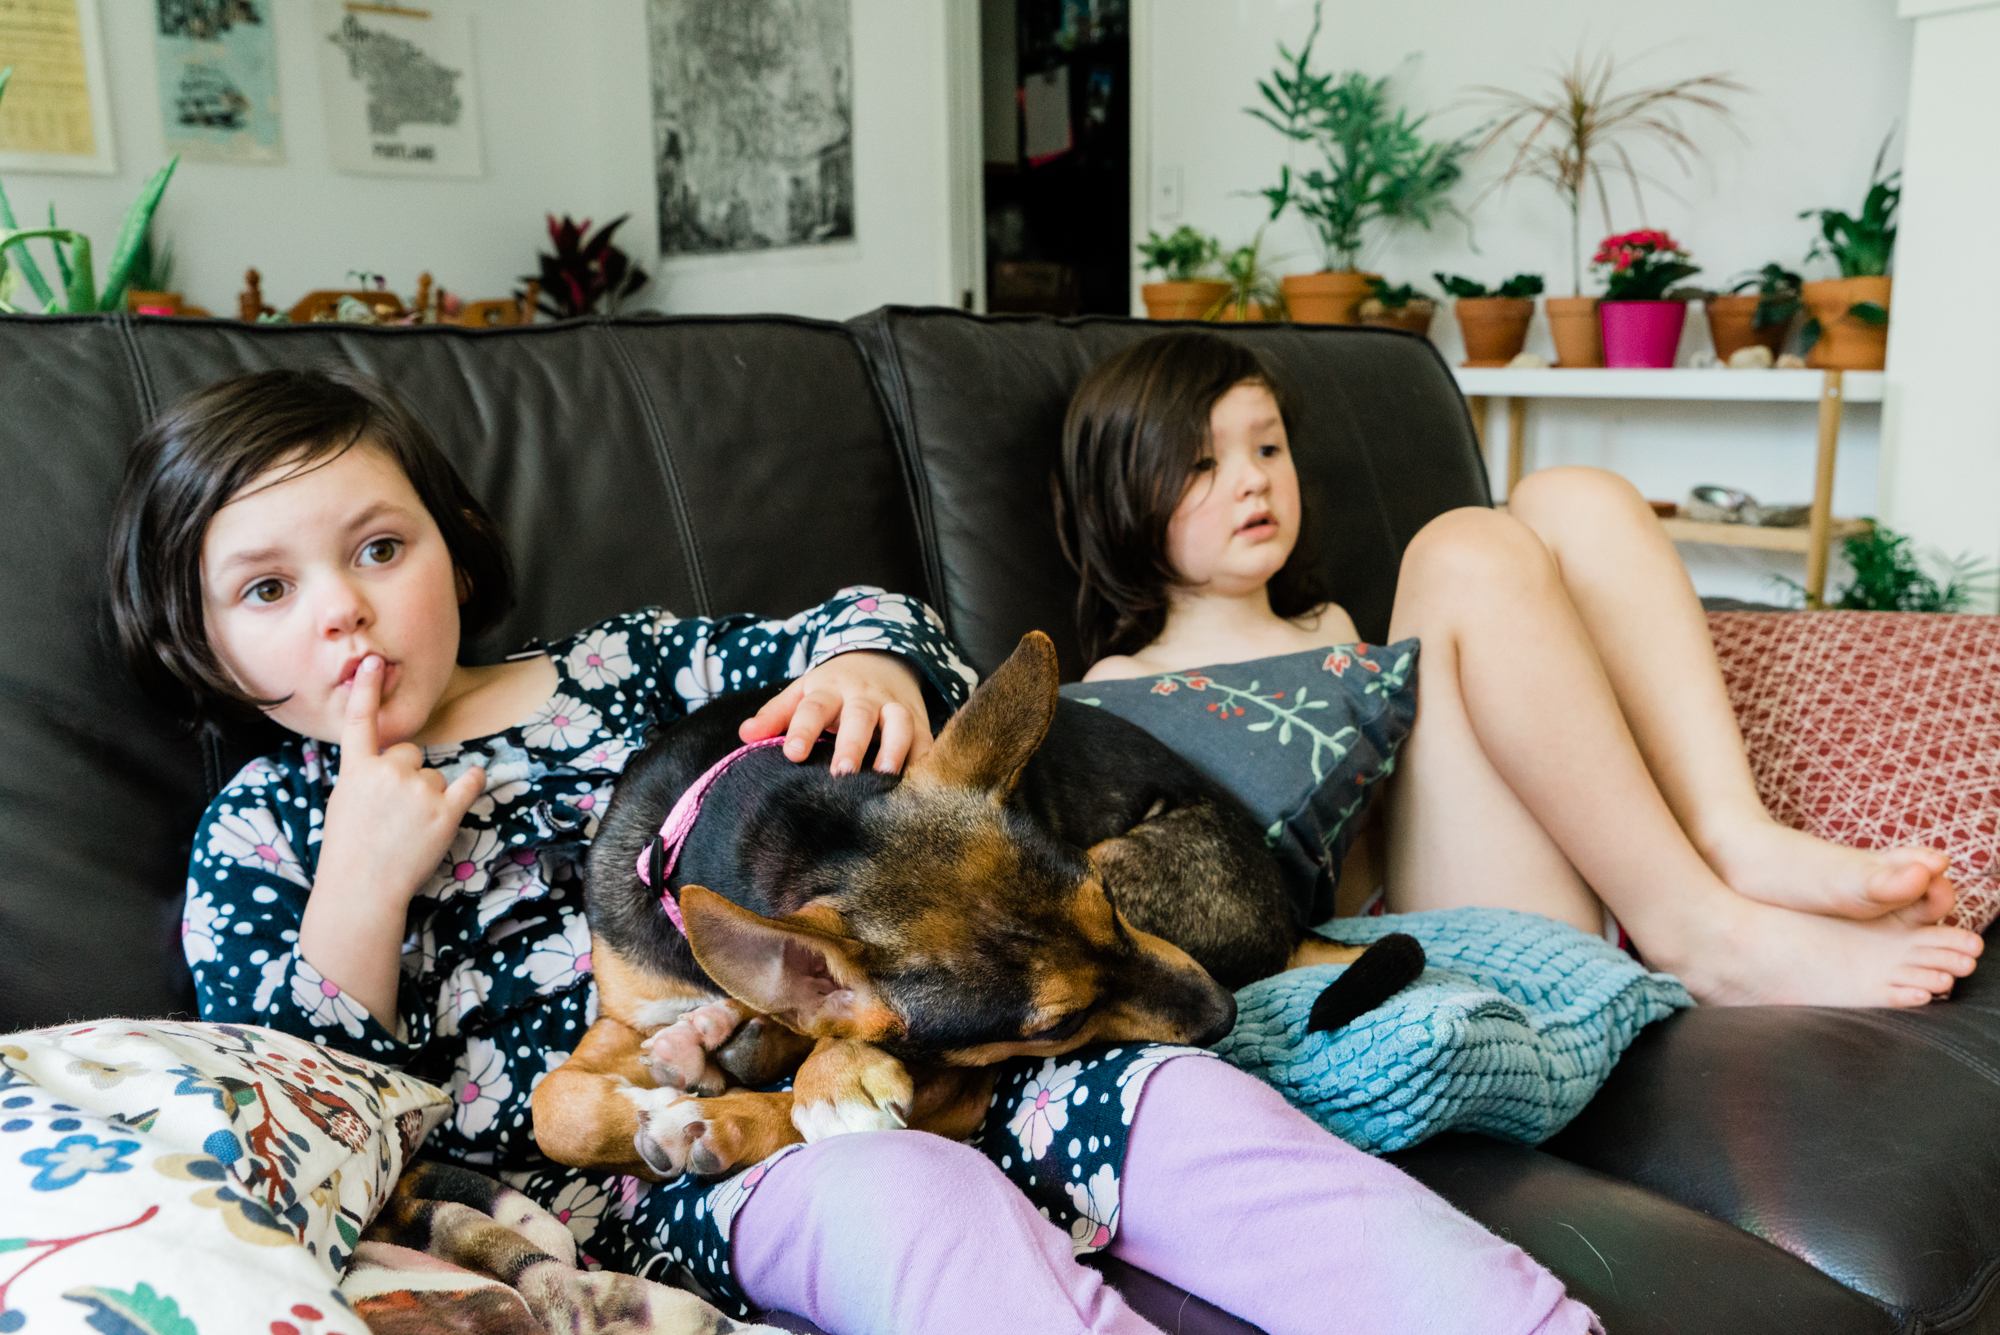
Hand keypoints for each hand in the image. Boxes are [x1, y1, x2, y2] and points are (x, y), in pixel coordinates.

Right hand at [320, 655, 486, 907]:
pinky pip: (469, 782)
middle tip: (394, 812)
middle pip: (410, 753)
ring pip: (435, 775)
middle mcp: (388, 772)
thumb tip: (386, 765)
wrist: (362, 890)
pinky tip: (478, 778)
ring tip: (409, 828)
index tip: (373, 662)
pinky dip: (475, 781)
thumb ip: (364, 777)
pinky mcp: (446, 810)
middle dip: (407, 776)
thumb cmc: (349, 852)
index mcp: (356, 771)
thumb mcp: (344, 804)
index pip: (361, 723)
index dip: (366, 690)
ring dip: (429, 796)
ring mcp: (419, 790)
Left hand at [738, 651, 930, 774]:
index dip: (802, 729)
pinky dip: (925, 760)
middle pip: (859, 716)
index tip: (791, 753)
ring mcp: (895, 707)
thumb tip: (745, 736)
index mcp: (829, 690)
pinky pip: (926, 740)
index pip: (814, 707)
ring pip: (899, 723)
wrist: (883, 660)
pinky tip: (918, 786)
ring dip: (894, 748)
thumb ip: (776, 714)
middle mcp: (864, 697)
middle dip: (852, 744)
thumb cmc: (833, 688)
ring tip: (885, 776)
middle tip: (840, 773)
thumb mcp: (803, 692)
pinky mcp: (920, 722)